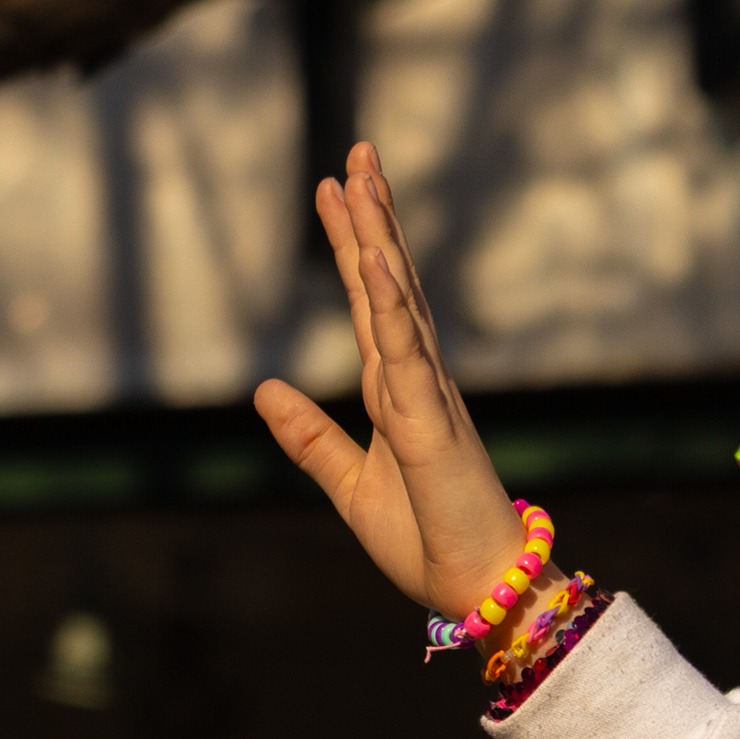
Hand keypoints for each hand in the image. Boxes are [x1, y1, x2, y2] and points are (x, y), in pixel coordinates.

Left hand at [253, 142, 525, 622]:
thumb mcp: (347, 485)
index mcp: (396, 392)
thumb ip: (308, 438)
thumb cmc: (426, 539)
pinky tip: (374, 262)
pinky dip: (390, 309)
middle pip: (388, 282)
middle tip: (356, 152)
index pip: (368, 304)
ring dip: (378, 239)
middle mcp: (416, 380)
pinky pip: (407, 357)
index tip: (332, 190)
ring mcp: (427, 396)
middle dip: (371, 217)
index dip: (349, 245)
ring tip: (361, 178)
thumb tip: (263, 390)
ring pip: (398, 302)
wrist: (476, 586)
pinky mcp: (431, 425)